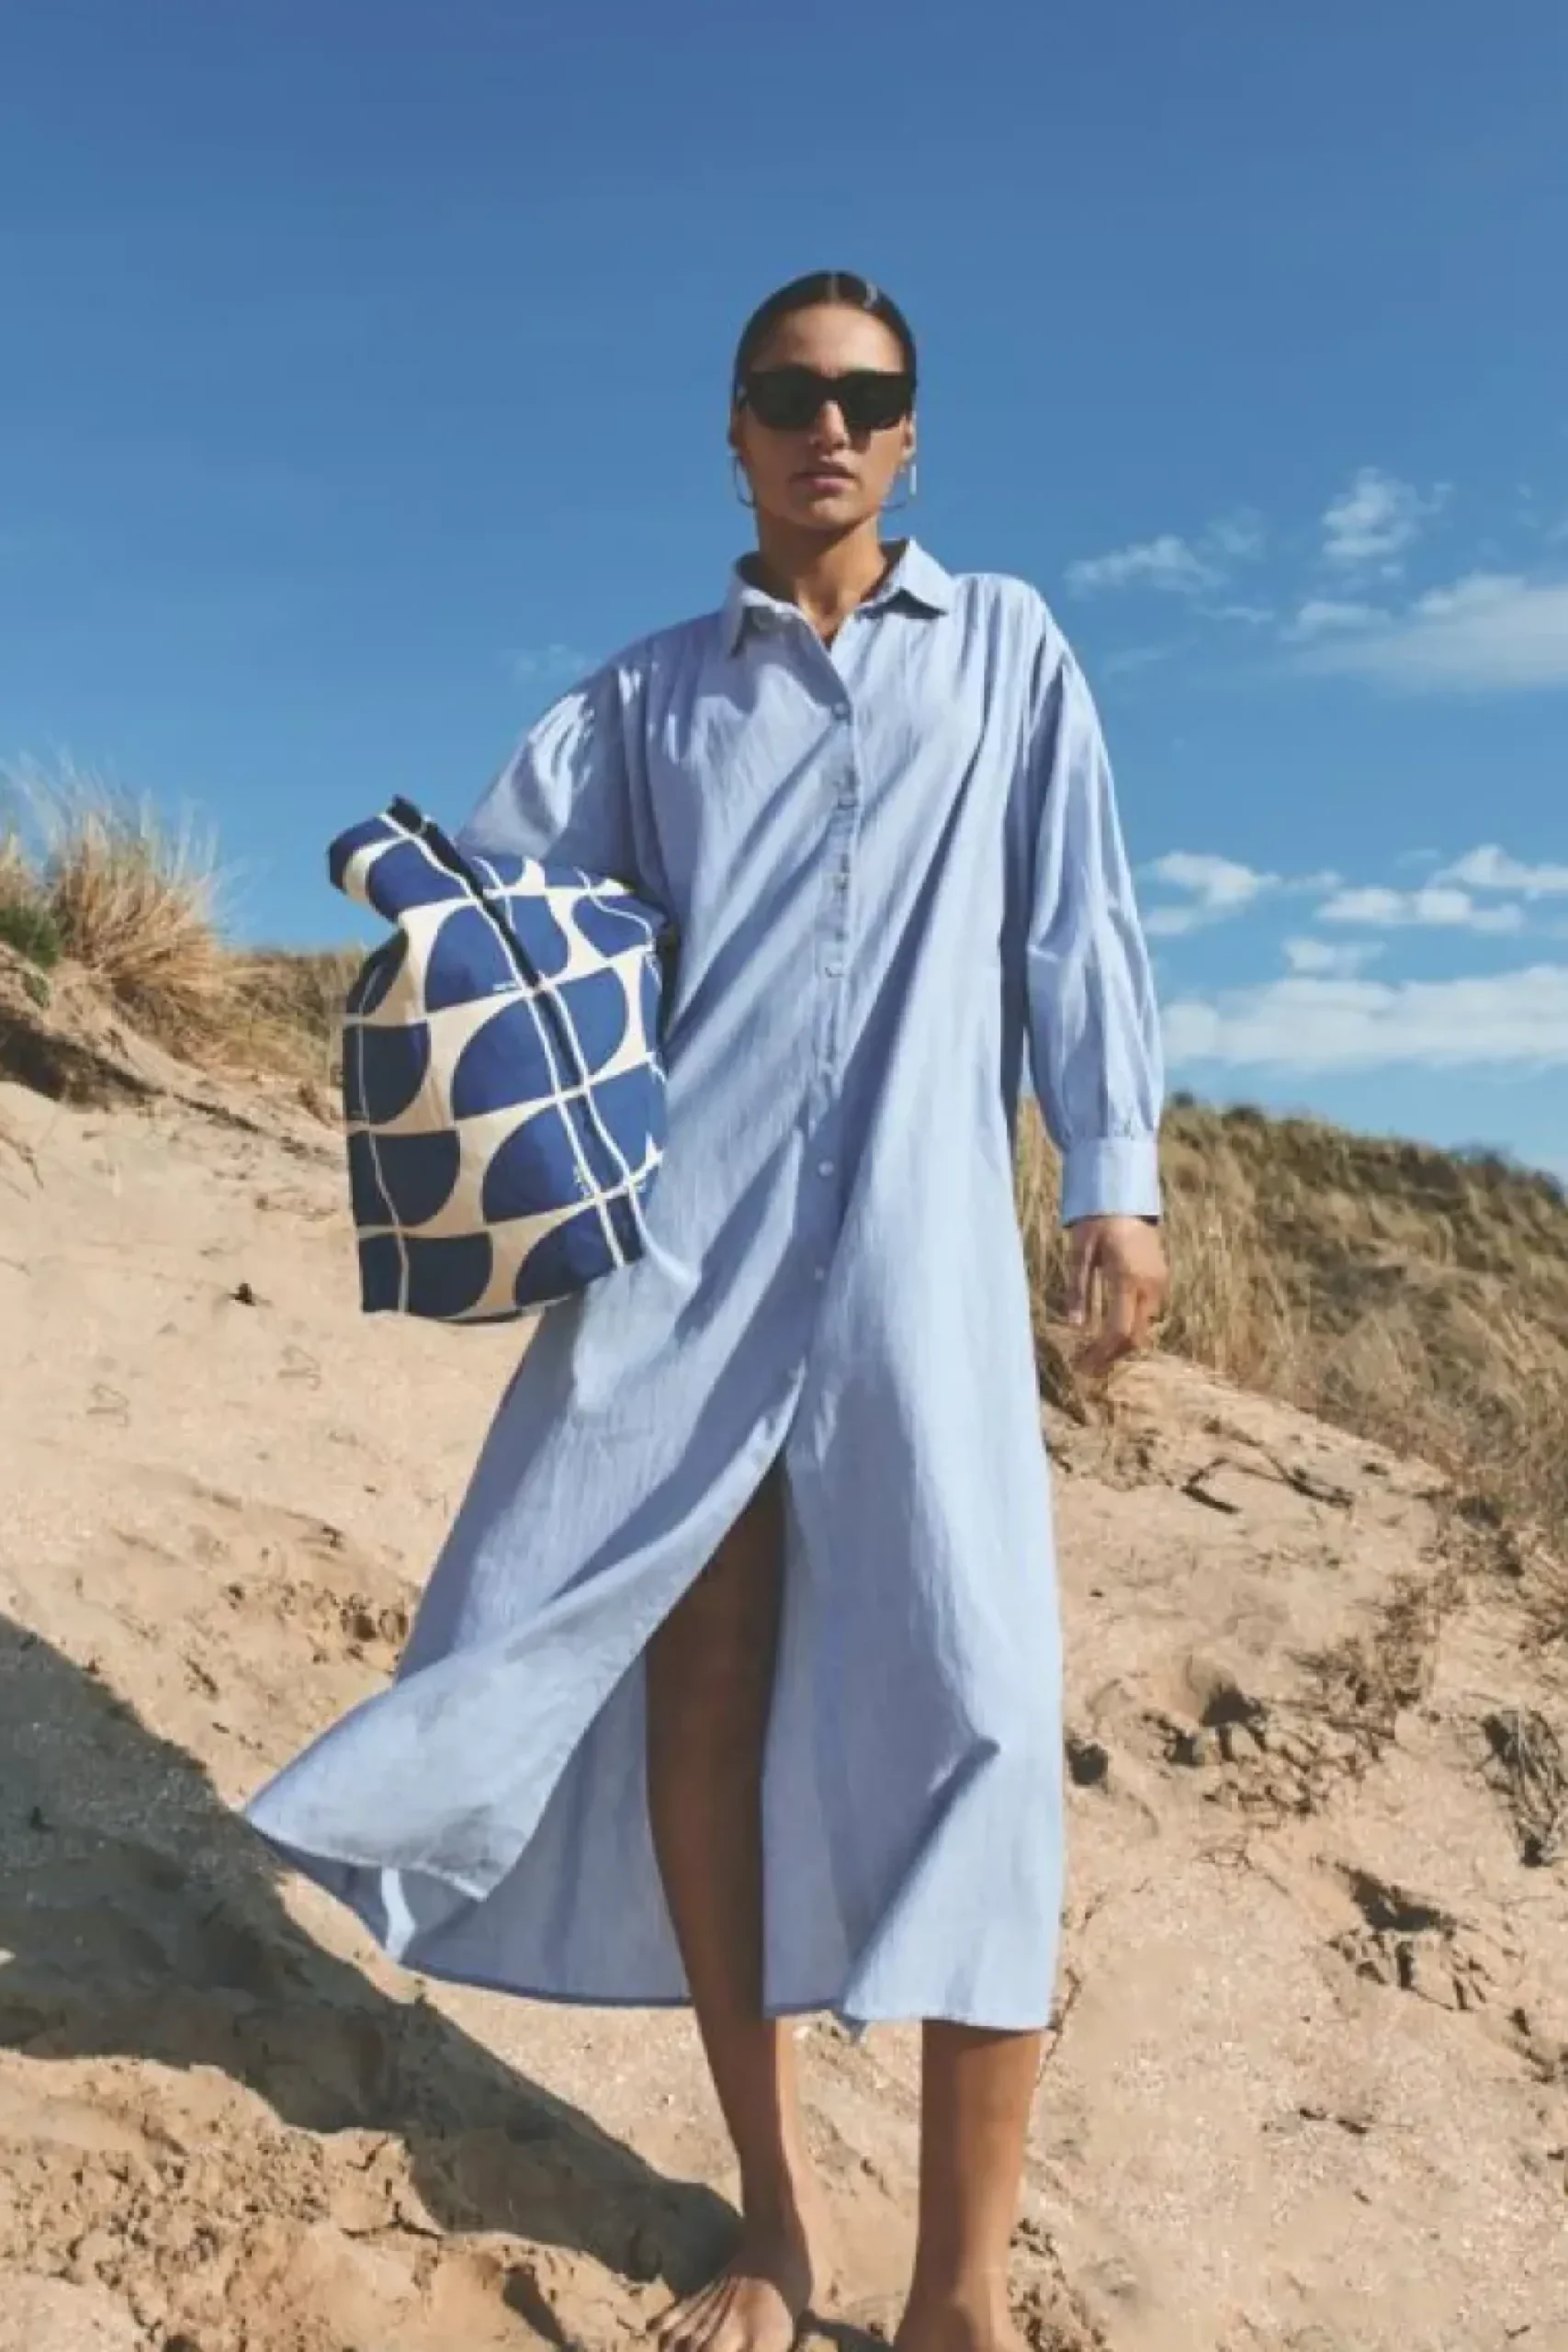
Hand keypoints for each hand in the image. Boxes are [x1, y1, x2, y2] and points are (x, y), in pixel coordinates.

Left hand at [1065, 1216, 1168, 1380]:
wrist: (1125, 1197)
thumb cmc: (1096, 1222)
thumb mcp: (1079, 1253)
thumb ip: (1078, 1290)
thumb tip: (1075, 1327)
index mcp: (1127, 1278)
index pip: (1118, 1330)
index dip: (1101, 1354)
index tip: (1083, 1367)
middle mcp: (1149, 1286)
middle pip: (1135, 1337)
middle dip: (1111, 1356)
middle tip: (1086, 1364)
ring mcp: (1160, 1283)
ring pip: (1144, 1328)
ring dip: (1121, 1343)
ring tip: (1094, 1350)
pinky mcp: (1162, 1280)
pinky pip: (1149, 1314)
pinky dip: (1130, 1327)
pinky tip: (1109, 1327)